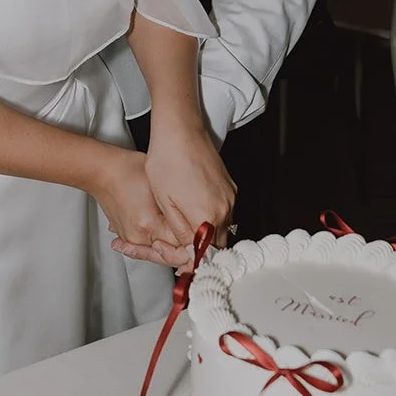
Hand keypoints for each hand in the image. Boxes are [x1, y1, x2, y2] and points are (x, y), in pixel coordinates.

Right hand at [89, 146, 190, 266]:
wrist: (104, 171)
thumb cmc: (130, 170)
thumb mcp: (164, 185)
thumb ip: (180, 210)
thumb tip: (199, 226)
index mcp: (149, 223)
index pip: (180, 247)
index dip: (195, 246)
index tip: (204, 242)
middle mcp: (138, 235)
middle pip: (169, 255)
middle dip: (185, 252)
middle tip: (198, 247)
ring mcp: (131, 238)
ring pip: (158, 253)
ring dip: (172, 250)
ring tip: (186, 248)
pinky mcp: (127, 235)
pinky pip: (147, 246)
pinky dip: (158, 245)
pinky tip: (167, 242)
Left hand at [145, 119, 235, 250]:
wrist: (179, 131)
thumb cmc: (167, 162)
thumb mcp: (165, 204)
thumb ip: (180, 233)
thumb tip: (189, 253)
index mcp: (207, 216)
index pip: (205, 253)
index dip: (192, 261)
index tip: (181, 264)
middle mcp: (225, 208)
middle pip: (217, 244)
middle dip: (201, 250)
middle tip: (180, 247)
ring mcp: (230, 196)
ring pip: (222, 228)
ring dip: (207, 234)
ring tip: (184, 228)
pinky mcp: (230, 186)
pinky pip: (224, 212)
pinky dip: (211, 218)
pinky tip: (193, 209)